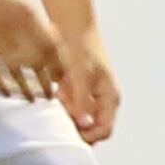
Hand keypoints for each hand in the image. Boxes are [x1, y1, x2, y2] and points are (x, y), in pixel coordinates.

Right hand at [0, 0, 63, 102]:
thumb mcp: (21, 2)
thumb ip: (37, 22)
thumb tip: (54, 42)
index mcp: (28, 15)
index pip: (51, 47)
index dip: (58, 65)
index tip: (61, 79)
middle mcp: (13, 28)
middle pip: (36, 62)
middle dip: (45, 82)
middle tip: (49, 94)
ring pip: (15, 71)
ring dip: (25, 88)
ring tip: (32, 99)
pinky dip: (1, 85)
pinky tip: (7, 93)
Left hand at [57, 26, 123, 143]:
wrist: (74, 28)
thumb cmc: (81, 47)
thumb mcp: (80, 74)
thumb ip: (81, 99)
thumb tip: (84, 124)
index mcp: (110, 98)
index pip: (104, 131)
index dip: (88, 137)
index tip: (68, 135)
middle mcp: (103, 101)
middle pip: (91, 129)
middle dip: (75, 128)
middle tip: (58, 121)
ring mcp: (91, 98)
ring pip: (79, 120)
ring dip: (66, 117)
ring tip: (57, 103)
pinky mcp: (79, 93)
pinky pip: (70, 109)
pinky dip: (61, 106)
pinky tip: (54, 95)